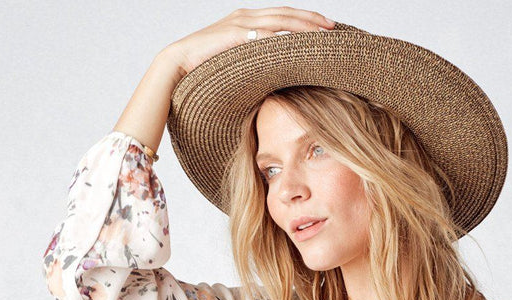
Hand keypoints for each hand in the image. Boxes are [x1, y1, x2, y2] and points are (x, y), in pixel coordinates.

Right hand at [170, 6, 336, 75]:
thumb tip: (267, 75)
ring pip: (281, 20)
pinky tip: (301, 42)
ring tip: (324, 31)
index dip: (304, 20)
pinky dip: (286, 37)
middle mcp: (246, 16)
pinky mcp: (236, 34)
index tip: (324, 27)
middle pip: (286, 13)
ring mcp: (241, 23)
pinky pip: (267, 34)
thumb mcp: (232, 61)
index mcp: (247, 20)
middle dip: (312, 19)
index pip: (282, 16)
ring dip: (305, 25)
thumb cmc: (202, 67)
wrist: (177, 63)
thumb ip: (250, 60)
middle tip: (334, 26)